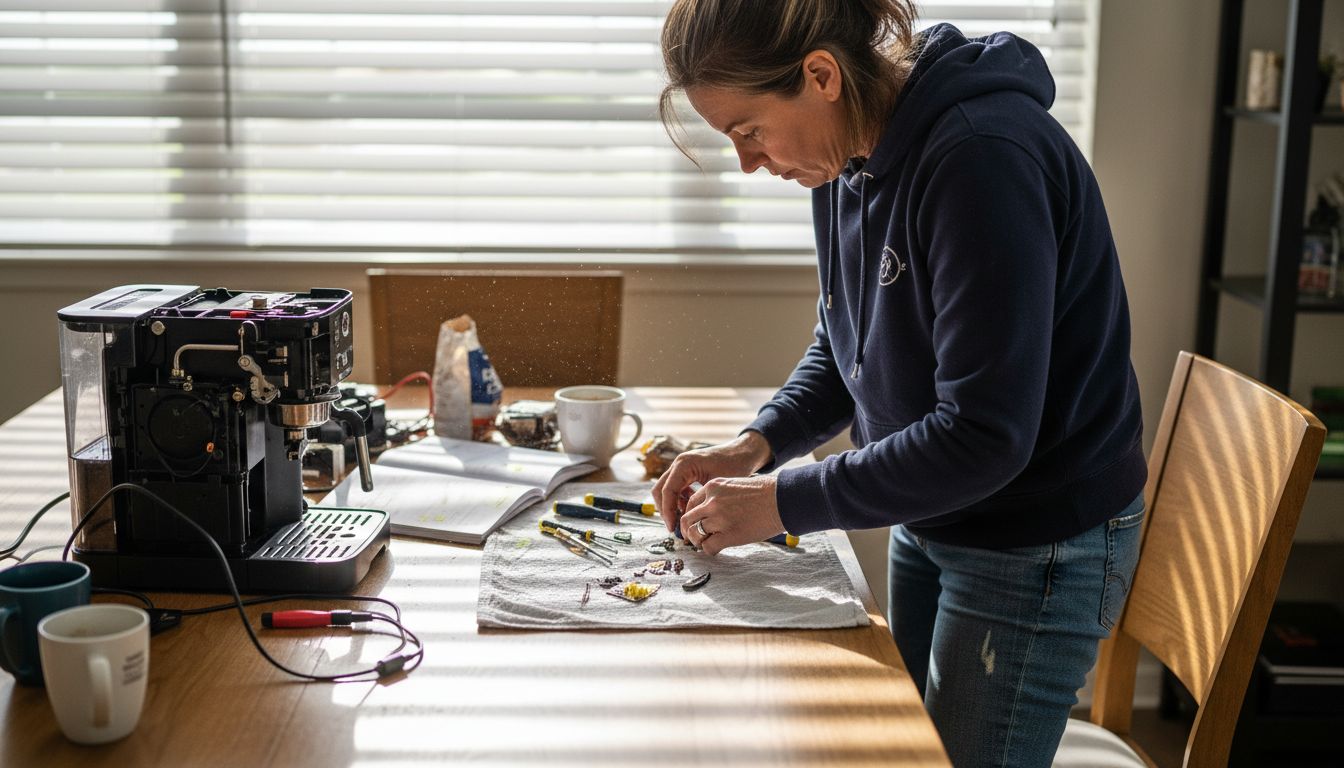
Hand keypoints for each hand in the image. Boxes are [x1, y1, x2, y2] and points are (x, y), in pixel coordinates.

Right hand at [653, 431, 772, 531]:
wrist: (743, 453)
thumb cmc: (734, 466)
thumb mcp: (717, 486)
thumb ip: (701, 502)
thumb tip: (689, 523)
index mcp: (684, 464)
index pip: (667, 491)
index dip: (668, 511)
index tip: (672, 527)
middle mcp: (679, 463)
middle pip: (660, 490)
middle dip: (665, 510)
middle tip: (673, 527)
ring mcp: (681, 466)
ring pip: (666, 489)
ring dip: (671, 505)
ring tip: (684, 521)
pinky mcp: (686, 471)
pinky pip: (676, 487)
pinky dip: (679, 500)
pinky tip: (691, 510)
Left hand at [679, 475, 784, 555]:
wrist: (783, 499)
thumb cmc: (766, 492)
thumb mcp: (736, 485)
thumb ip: (720, 496)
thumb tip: (710, 513)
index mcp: (713, 487)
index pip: (690, 504)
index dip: (690, 517)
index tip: (694, 524)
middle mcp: (712, 501)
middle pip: (687, 520)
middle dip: (688, 532)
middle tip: (693, 539)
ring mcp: (719, 518)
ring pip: (695, 534)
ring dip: (698, 542)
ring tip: (706, 544)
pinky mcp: (729, 534)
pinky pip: (708, 547)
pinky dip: (709, 551)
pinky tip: (717, 549)